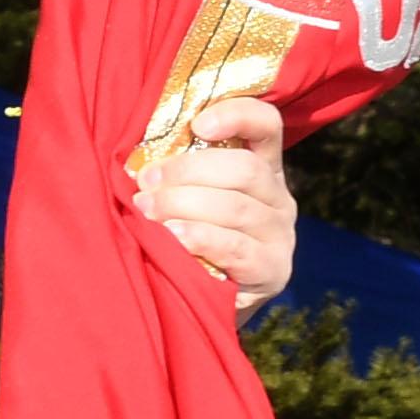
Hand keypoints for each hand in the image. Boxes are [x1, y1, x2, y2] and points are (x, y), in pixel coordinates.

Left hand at [135, 96, 297, 314]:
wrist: (203, 304)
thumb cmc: (186, 240)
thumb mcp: (186, 200)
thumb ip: (179, 175)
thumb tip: (139, 158)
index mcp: (261, 167)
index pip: (266, 125)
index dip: (237, 114)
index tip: (197, 124)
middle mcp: (278, 198)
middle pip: (244, 169)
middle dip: (187, 172)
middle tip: (146, 183)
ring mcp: (280, 236)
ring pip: (237, 208)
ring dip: (184, 205)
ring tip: (147, 212)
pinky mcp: (273, 271)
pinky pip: (236, 248)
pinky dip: (200, 238)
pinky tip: (172, 238)